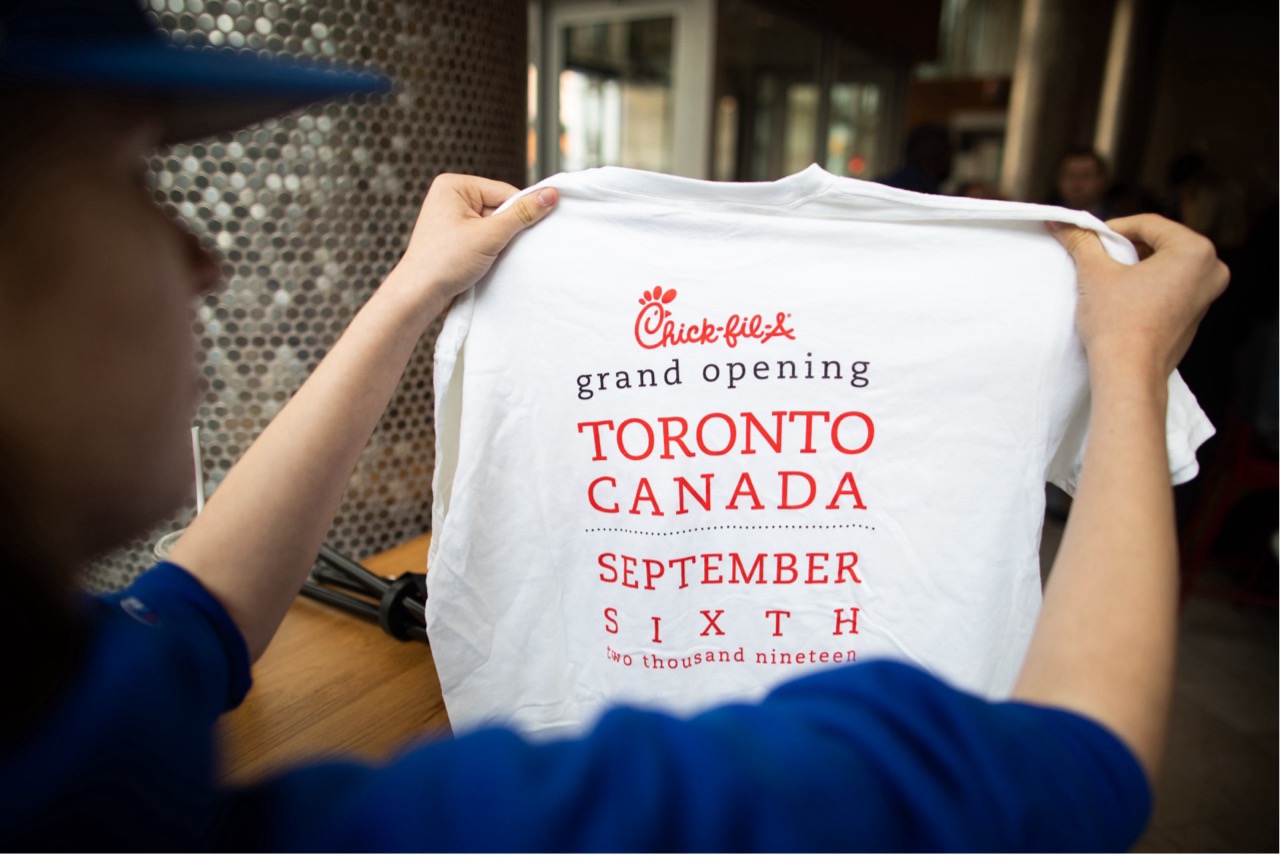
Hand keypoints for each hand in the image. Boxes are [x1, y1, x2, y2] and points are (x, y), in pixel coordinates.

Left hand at [389, 173, 557, 309]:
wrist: (419, 295)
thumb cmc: (443, 262)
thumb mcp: (489, 235)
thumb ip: (522, 214)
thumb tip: (550, 194)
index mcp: (454, 185)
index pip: (503, 192)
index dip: (520, 212)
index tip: (533, 230)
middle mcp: (451, 198)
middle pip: (499, 208)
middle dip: (507, 229)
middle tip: (506, 248)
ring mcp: (451, 218)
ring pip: (493, 225)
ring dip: (500, 242)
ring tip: (492, 257)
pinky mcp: (455, 238)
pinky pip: (483, 237)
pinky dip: (491, 250)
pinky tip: (488, 262)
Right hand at [1049, 214, 1228, 379]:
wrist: (1129, 373)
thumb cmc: (1118, 323)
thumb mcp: (1095, 273)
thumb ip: (1082, 242)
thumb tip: (1060, 222)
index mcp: (1195, 251)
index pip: (1148, 224)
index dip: (1112, 228)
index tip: (1088, 238)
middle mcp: (1211, 269)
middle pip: (1159, 242)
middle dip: (1125, 247)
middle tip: (1096, 256)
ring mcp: (1207, 295)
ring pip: (1165, 264)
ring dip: (1135, 266)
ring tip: (1106, 277)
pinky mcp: (1195, 315)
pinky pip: (1170, 286)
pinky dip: (1146, 285)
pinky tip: (1121, 297)